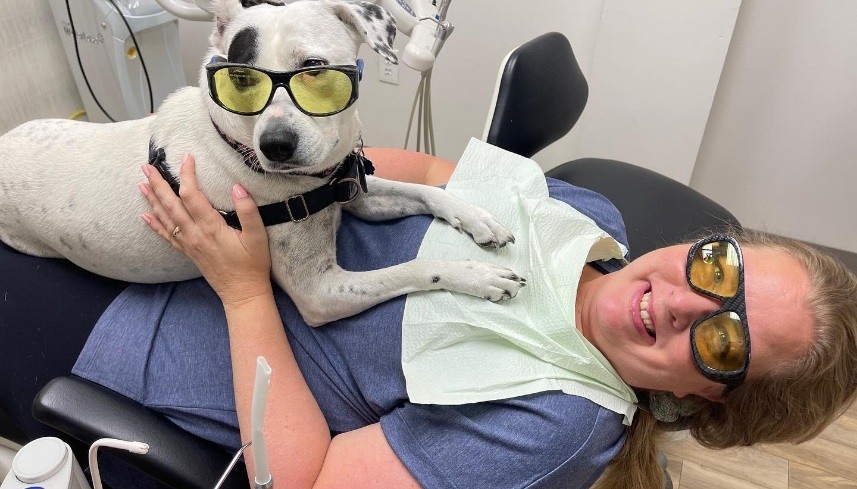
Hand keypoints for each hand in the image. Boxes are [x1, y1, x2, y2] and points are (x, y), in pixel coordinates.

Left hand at [140, 154, 272, 305]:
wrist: (242, 293)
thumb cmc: (252, 265)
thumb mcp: (258, 237)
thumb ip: (248, 212)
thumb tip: (238, 188)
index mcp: (210, 228)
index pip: (192, 195)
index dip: (187, 175)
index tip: (187, 157)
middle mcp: (194, 235)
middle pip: (171, 204)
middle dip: (158, 184)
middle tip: (147, 166)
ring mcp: (189, 244)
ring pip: (165, 218)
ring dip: (152, 200)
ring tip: (141, 184)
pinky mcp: (188, 252)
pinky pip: (167, 235)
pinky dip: (154, 224)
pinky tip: (145, 215)